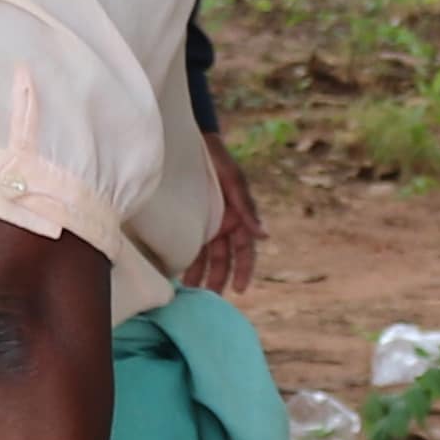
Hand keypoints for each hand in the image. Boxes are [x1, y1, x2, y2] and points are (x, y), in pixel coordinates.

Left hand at [189, 138, 263, 296]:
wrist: (190, 142)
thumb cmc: (218, 159)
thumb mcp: (234, 181)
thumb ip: (247, 208)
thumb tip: (264, 236)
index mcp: (239, 218)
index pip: (244, 251)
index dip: (243, 270)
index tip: (239, 290)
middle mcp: (224, 225)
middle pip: (222, 259)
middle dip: (217, 278)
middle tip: (209, 297)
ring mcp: (205, 225)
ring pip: (204, 256)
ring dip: (198, 274)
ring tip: (190, 292)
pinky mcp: (187, 221)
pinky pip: (186, 245)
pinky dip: (182, 260)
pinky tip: (175, 273)